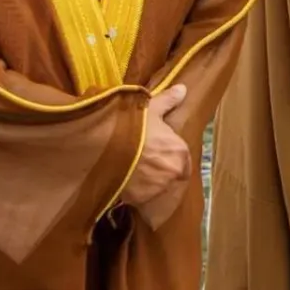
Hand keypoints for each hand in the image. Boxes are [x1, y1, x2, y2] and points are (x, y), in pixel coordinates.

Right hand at [119, 84, 191, 208]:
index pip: (183, 159)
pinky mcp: (140, 200)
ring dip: (151, 184)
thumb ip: (169, 101)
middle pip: (172, 176)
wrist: (105, 146)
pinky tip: (127, 184)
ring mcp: (157, 189)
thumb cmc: (132, 125)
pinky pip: (142, 199)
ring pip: (158, 189)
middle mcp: (173, 172)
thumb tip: (183, 89)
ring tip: (136, 175)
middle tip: (147, 165)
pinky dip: (137, 194)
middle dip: (163, 172)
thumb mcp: (150, 108)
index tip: (162, 154)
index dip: (172, 156)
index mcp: (180, 151)